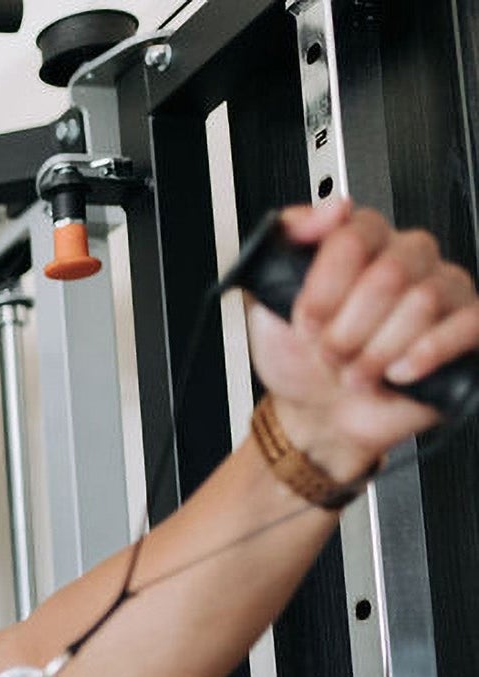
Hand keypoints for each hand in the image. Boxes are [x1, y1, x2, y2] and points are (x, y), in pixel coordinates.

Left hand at [247, 199, 478, 481]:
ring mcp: (442, 290)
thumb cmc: (298, 359)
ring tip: (357, 371)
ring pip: (424, 301)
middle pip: (390, 272)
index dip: (325, 286)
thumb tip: (323, 213)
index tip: (306, 320)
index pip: (354, 234)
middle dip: (349, 327)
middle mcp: (406, 259)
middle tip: (331, 351)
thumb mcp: (265, 305)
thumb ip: (279, 249)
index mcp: (360, 245)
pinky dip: (425, 354)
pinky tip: (398, 372)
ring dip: (378, 350)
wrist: (319, 416)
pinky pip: (466, 324)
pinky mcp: (466, 326)